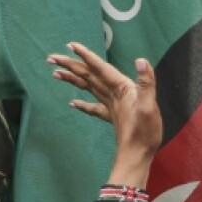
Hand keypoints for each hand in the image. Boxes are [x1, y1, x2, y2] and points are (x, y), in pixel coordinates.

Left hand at [48, 42, 161, 186]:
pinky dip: (82, 104)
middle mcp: (112, 96)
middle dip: (70, 65)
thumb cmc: (144, 132)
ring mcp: (110, 107)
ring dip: (72, 79)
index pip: (100, 68)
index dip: (86, 56)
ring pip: (87, 88)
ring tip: (56, 72)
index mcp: (121, 89)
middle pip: (88, 77)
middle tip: (52, 57)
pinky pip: (93, 108)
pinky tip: (72, 103)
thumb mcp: (150, 105)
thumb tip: (140, 61)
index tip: (71, 46)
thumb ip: (146, 83)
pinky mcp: (112, 117)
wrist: (137, 155)